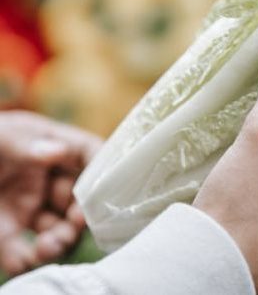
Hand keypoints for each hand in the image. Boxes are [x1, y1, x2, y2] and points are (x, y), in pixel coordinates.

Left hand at [0, 112, 101, 275]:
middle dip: (82, 214)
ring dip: (60, 241)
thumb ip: (27, 143)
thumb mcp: (1, 136)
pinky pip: (22, 251)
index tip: (106, 187)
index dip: (103, 169)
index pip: (89, 154)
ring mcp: (27, 205)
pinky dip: (27, 261)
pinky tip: (26, 259)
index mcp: (49, 147)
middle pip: (79, 197)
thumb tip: (58, 151)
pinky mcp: (4, 232)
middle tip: (74, 224)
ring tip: (48, 247)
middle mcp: (45, 178)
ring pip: (57, 228)